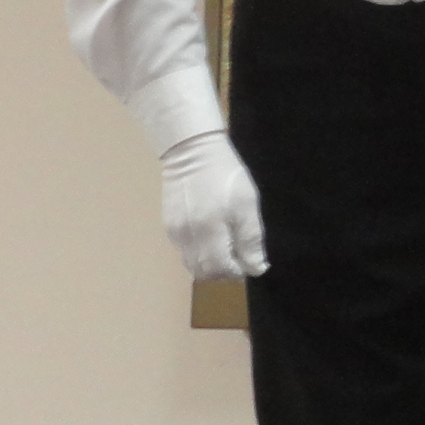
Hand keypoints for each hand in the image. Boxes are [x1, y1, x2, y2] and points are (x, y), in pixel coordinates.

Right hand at [159, 130, 268, 280]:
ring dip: (211, 265)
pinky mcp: (168, 226)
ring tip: (228, 247)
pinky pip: (184, 252)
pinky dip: (200, 254)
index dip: (238, 272)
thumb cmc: (226, 176)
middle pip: (204, 272)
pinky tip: (213, 238)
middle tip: (241, 257)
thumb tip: (256, 267)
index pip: (221, 269)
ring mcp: (174, 233)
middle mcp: (187, 238)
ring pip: (192, 264)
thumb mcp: (248, 205)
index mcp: (209, 232)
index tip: (251, 262)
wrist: (192, 152)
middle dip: (225, 271)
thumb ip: (250, 239)